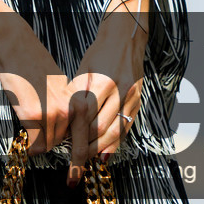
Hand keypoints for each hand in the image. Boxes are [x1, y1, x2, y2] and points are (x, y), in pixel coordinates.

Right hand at [0, 11, 69, 154]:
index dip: (79, 152)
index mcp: (78, 101)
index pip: (82, 134)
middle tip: (42, 144)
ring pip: (48, 144)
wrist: (17, 47)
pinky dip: (30, 145)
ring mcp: (51, 113)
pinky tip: (27, 140)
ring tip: (32, 137)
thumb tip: (63, 131)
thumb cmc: (34, 65)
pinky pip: (34, 142)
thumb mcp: (60, 87)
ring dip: (40, 144)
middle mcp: (69, 108)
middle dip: (52, 144)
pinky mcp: (32, 115)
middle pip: (63, 141)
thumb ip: (65, 108)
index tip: (74, 162)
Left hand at [65, 15, 145, 183]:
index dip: (75, 139)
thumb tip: (65, 127)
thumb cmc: (99, 54)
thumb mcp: (82, 72)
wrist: (126, 39)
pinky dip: (114, 143)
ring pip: (114, 131)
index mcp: (100, 80)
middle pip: (99, 128)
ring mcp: (130, 96)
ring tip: (86, 160)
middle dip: (85, 149)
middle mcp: (118, 89)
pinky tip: (104, 154)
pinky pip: (126, 128)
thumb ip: (75, 98)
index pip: (84, 117)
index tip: (67, 155)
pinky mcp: (138, 101)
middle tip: (75, 163)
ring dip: (99, 149)